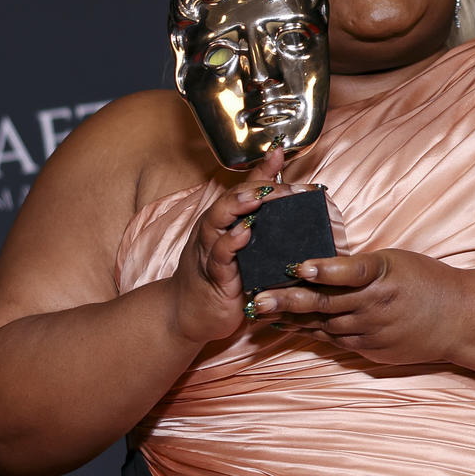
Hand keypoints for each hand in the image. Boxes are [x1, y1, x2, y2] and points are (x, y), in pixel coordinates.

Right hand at [169, 149, 307, 344]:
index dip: (266, 173)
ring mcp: (209, 251)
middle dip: (258, 188)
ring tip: (257, 196)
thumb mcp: (242, 244)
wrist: (186, 315)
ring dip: (238, 206)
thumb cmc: (219, 275)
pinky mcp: (212, 276)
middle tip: (285, 186)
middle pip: (231, 199)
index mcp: (223, 219)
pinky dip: (230, 243)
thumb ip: (262, 221)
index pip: (245, 188)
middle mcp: (213, 229)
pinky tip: (244, 234)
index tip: (286, 160)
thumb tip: (288, 201)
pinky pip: (219, 256)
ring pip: (219, 220)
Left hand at [252, 249, 465, 364]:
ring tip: (263, 310)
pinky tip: (288, 326)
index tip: (299, 266)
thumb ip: (361, 267)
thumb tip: (320, 266)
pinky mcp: (370, 350)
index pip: (350, 272)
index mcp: (384, 275)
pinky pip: (334, 340)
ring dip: (292, 317)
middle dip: (288, 300)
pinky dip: (310, 331)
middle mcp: (375, 305)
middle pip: (326, 303)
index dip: (324, 270)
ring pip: (324, 324)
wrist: (458, 320)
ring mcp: (372, 331)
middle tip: (259, 298)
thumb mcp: (396, 261)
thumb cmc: (426, 281)